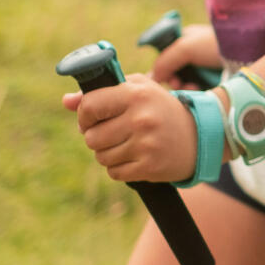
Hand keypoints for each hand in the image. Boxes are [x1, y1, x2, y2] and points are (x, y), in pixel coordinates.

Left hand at [61, 74, 201, 182]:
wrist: (199, 136)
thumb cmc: (160, 109)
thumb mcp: (137, 91)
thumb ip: (100, 93)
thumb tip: (66, 101)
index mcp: (136, 94)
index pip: (89, 106)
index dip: (84, 114)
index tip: (92, 117)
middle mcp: (141, 118)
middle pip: (91, 137)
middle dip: (96, 136)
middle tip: (112, 132)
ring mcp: (146, 144)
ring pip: (100, 156)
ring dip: (107, 153)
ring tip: (126, 144)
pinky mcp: (149, 167)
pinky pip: (114, 173)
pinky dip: (119, 168)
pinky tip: (134, 157)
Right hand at [150, 25, 222, 87]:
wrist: (244, 51)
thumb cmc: (213, 44)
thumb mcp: (184, 47)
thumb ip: (165, 61)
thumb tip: (152, 78)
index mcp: (186, 39)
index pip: (166, 57)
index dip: (162, 70)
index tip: (164, 79)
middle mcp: (195, 52)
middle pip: (176, 73)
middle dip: (175, 81)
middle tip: (179, 85)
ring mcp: (205, 66)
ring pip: (187, 83)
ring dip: (185, 88)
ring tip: (192, 89)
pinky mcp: (215, 78)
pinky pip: (200, 88)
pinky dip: (197, 91)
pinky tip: (199, 92)